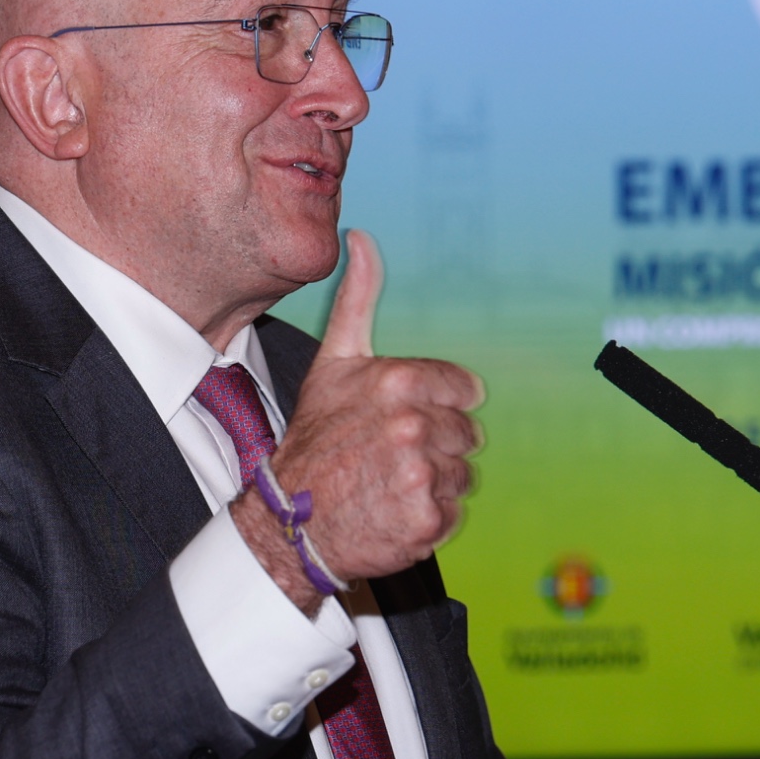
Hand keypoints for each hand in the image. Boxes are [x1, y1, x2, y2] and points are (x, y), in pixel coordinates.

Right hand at [236, 231, 484, 610]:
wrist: (292, 519)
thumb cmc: (316, 439)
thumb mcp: (335, 363)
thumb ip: (359, 300)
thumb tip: (362, 238)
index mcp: (396, 381)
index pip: (465, 389)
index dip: (444, 404)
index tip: (413, 417)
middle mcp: (410, 425)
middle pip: (467, 433)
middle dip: (439, 444)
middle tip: (394, 455)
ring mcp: (419, 474)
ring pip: (464, 474)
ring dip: (437, 482)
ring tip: (392, 483)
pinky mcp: (425, 519)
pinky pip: (455, 512)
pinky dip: (432, 517)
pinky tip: (396, 510)